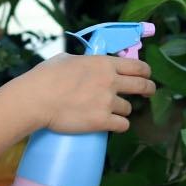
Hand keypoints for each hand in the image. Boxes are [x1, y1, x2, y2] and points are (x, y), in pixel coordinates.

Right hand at [16, 52, 156, 134]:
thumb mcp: (68, 59)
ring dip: (123, 110)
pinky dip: (119, 125)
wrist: (37, 99)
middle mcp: (110, 82)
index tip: (147, 76)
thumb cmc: (46, 76)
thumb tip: (88, 64)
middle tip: (148, 92)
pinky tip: (112, 124)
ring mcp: (107, 102)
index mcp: (104, 64)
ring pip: (128, 108)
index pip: (137, 66)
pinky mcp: (102, 121)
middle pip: (142, 86)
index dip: (145, 72)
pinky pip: (122, 125)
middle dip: (148, 89)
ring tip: (111, 111)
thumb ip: (84, 62)